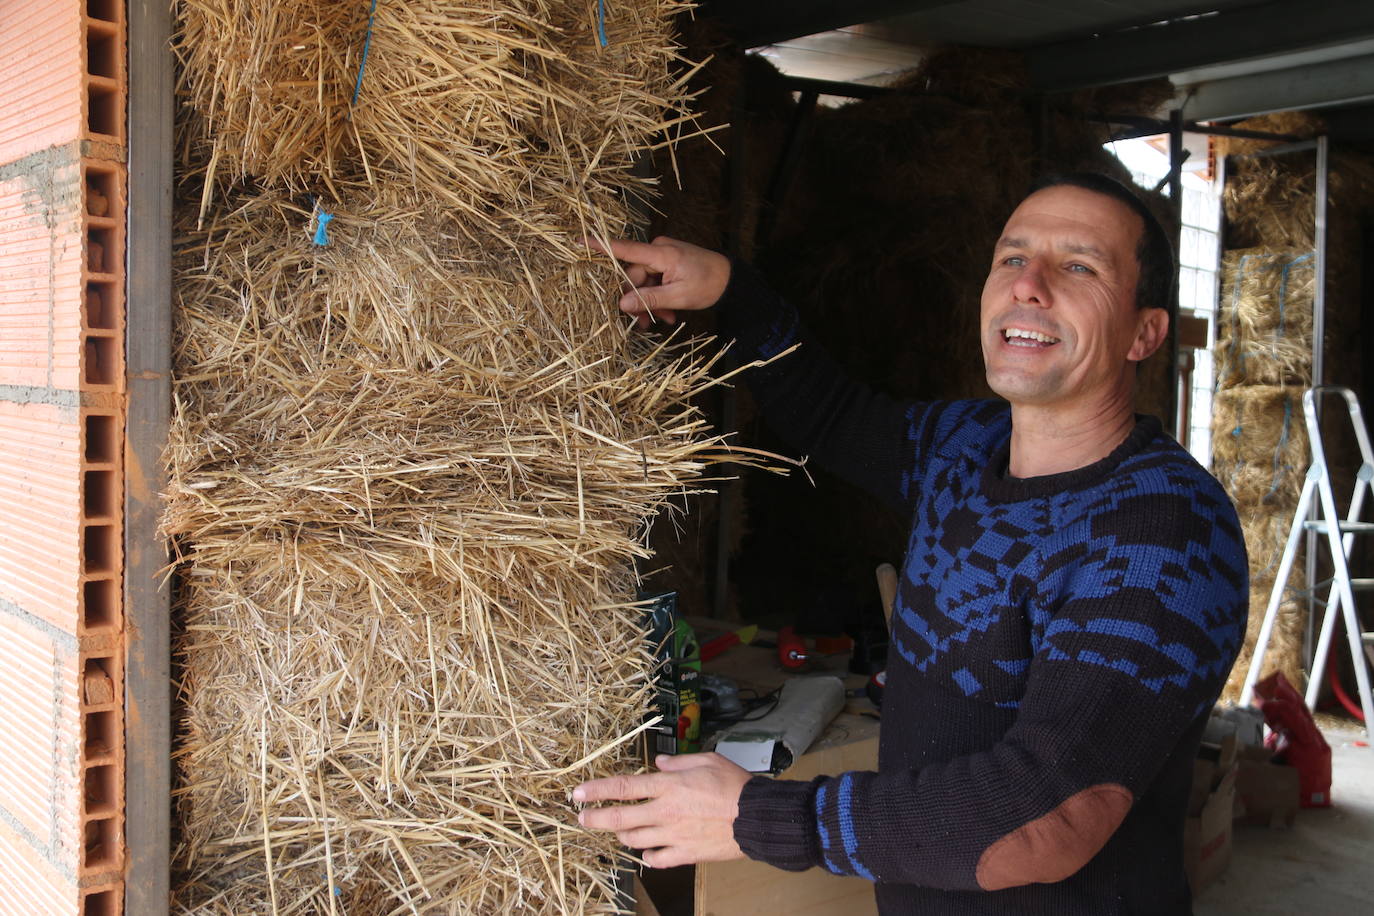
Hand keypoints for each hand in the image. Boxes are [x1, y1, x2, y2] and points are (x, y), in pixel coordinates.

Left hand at [573, 752, 750, 867]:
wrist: (757, 817)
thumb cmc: (735, 786)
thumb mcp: (707, 760)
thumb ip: (678, 763)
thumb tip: (658, 765)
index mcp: (668, 787)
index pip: (623, 788)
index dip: (596, 790)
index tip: (578, 793)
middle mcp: (665, 812)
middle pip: (619, 819)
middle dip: (595, 818)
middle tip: (582, 818)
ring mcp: (674, 836)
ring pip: (634, 840)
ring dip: (622, 835)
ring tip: (620, 830)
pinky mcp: (685, 854)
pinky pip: (657, 859)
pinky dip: (648, 855)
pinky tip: (647, 850)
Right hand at [589, 236, 730, 328]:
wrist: (731, 280)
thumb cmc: (709, 284)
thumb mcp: (678, 297)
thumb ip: (649, 299)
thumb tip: (622, 304)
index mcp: (661, 253)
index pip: (625, 249)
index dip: (601, 247)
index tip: (579, 242)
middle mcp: (659, 250)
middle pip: (634, 276)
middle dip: (638, 300)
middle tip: (644, 322)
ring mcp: (664, 256)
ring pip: (644, 282)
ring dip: (650, 302)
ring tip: (661, 320)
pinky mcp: (668, 263)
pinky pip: (655, 281)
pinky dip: (659, 297)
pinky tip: (667, 314)